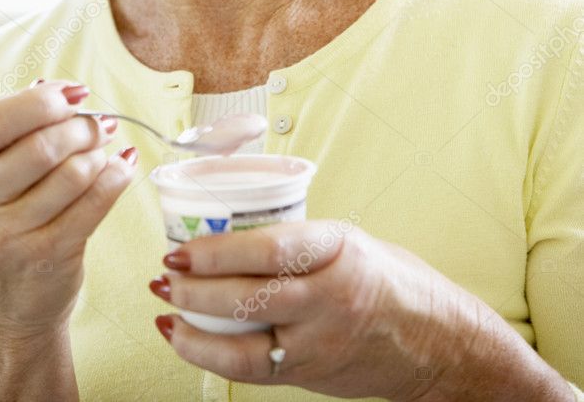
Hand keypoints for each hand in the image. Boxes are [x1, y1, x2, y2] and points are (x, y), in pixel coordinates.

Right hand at [0, 79, 138, 336]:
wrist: (9, 302)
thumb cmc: (7, 219)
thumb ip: (19, 126)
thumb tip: (59, 88)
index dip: (42, 100)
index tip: (75, 93)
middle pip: (42, 145)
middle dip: (82, 127)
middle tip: (99, 125)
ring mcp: (7, 235)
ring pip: (75, 171)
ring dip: (99, 154)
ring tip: (100, 154)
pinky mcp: (47, 255)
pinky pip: (97, 199)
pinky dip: (118, 175)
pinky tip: (123, 166)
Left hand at [148, 219, 499, 400]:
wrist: (437, 341)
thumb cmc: (391, 280)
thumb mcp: (347, 240)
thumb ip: (297, 239)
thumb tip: (229, 228)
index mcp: (340, 251)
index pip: (271, 250)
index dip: (219, 252)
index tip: (184, 248)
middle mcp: (332, 298)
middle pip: (251, 297)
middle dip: (196, 288)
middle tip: (165, 273)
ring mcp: (322, 342)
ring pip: (246, 342)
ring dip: (194, 326)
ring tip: (165, 307)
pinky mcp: (312, 374)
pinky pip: (253, 371)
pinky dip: (211, 356)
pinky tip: (185, 340)